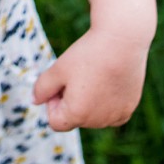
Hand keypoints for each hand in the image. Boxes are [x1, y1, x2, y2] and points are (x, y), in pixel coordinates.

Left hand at [32, 26, 150, 130]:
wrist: (121, 41)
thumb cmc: (88, 54)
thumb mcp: (58, 69)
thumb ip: (41, 88)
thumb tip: (35, 101)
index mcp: (77, 115)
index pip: (56, 121)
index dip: (53, 102)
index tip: (60, 82)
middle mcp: (97, 121)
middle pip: (75, 118)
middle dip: (71, 101)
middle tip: (78, 74)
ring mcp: (115, 116)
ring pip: (93, 115)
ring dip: (89, 101)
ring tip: (95, 75)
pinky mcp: (129, 107)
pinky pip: (111, 113)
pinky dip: (107, 102)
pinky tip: (108, 82)